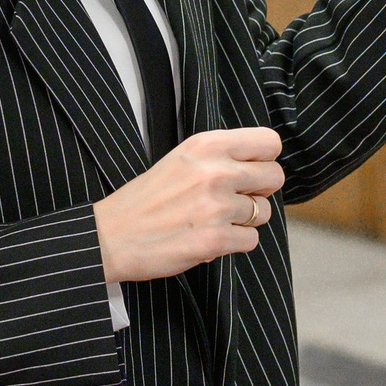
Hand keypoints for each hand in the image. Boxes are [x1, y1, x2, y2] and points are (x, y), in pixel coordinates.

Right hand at [91, 126, 282, 282]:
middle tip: (237, 199)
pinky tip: (211, 238)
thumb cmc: (146, 199)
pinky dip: (235, 243)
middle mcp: (215, 171)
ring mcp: (216, 207)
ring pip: (264, 212)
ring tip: (214, 220)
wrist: (110, 236)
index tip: (251, 170)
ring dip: (245, 220)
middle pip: (275, 177)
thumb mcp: (181, 158)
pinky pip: (251, 240)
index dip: (265, 159)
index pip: (269, 142)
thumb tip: (261, 164)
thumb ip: (220, 156)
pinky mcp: (215, 240)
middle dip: (261, 191)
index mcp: (206, 145)